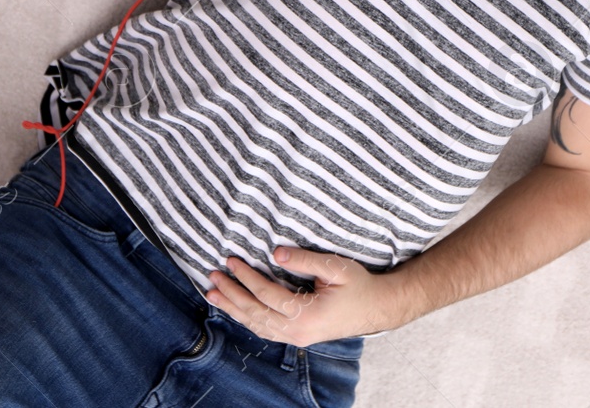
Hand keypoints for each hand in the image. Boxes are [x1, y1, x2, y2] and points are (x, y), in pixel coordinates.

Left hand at [205, 247, 405, 345]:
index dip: (246, 277)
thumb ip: (305, 260)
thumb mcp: (335, 267)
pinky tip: (236, 309)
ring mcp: (297, 337)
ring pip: (256, 325)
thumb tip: (275, 252)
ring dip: (233, 309)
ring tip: (213, 294)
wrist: (377, 308)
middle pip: (255, 313)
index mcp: (307, 314)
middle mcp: (298, 331)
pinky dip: (247, 318)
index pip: (267, 294)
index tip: (231, 260)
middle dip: (231, 294)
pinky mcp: (298, 336)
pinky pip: (265, 330)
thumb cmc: (359, 285)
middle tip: (213, 277)